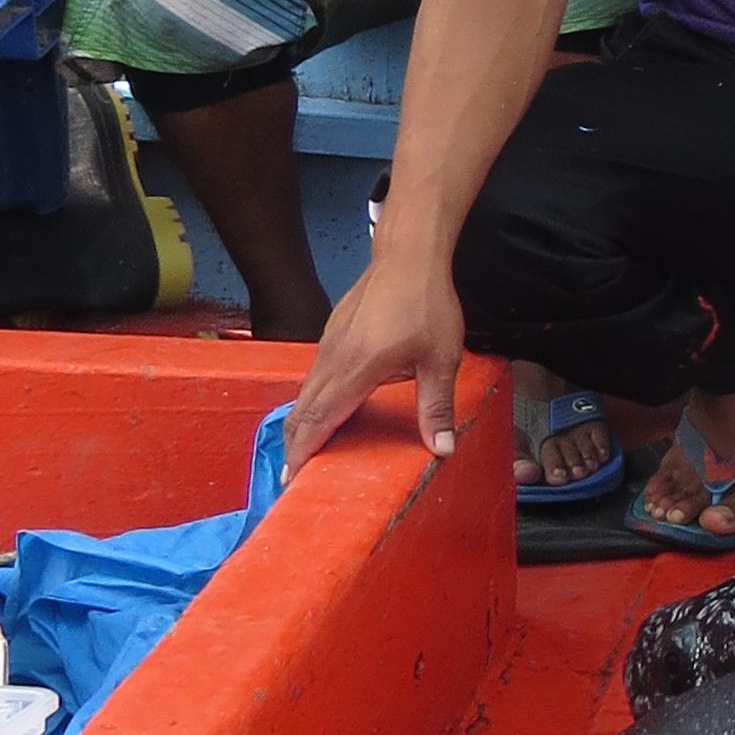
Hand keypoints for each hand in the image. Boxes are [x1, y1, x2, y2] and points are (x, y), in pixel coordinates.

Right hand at [285, 250, 467, 464]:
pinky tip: (324, 411)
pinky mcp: (331, 334)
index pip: (319, 421)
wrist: (408, 254)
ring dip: (302, 424)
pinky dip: (311, 402)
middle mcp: (332, 359)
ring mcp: (327, 344)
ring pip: (304, 394)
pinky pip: (313, 377)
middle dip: (294, 447)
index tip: (293, 480)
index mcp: (355, 370)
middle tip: (293, 478)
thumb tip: (441, 448)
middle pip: (302, 412)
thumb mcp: (440, 358)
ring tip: (305, 451)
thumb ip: (436, 406)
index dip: (304, 453)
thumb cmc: (426, 303)